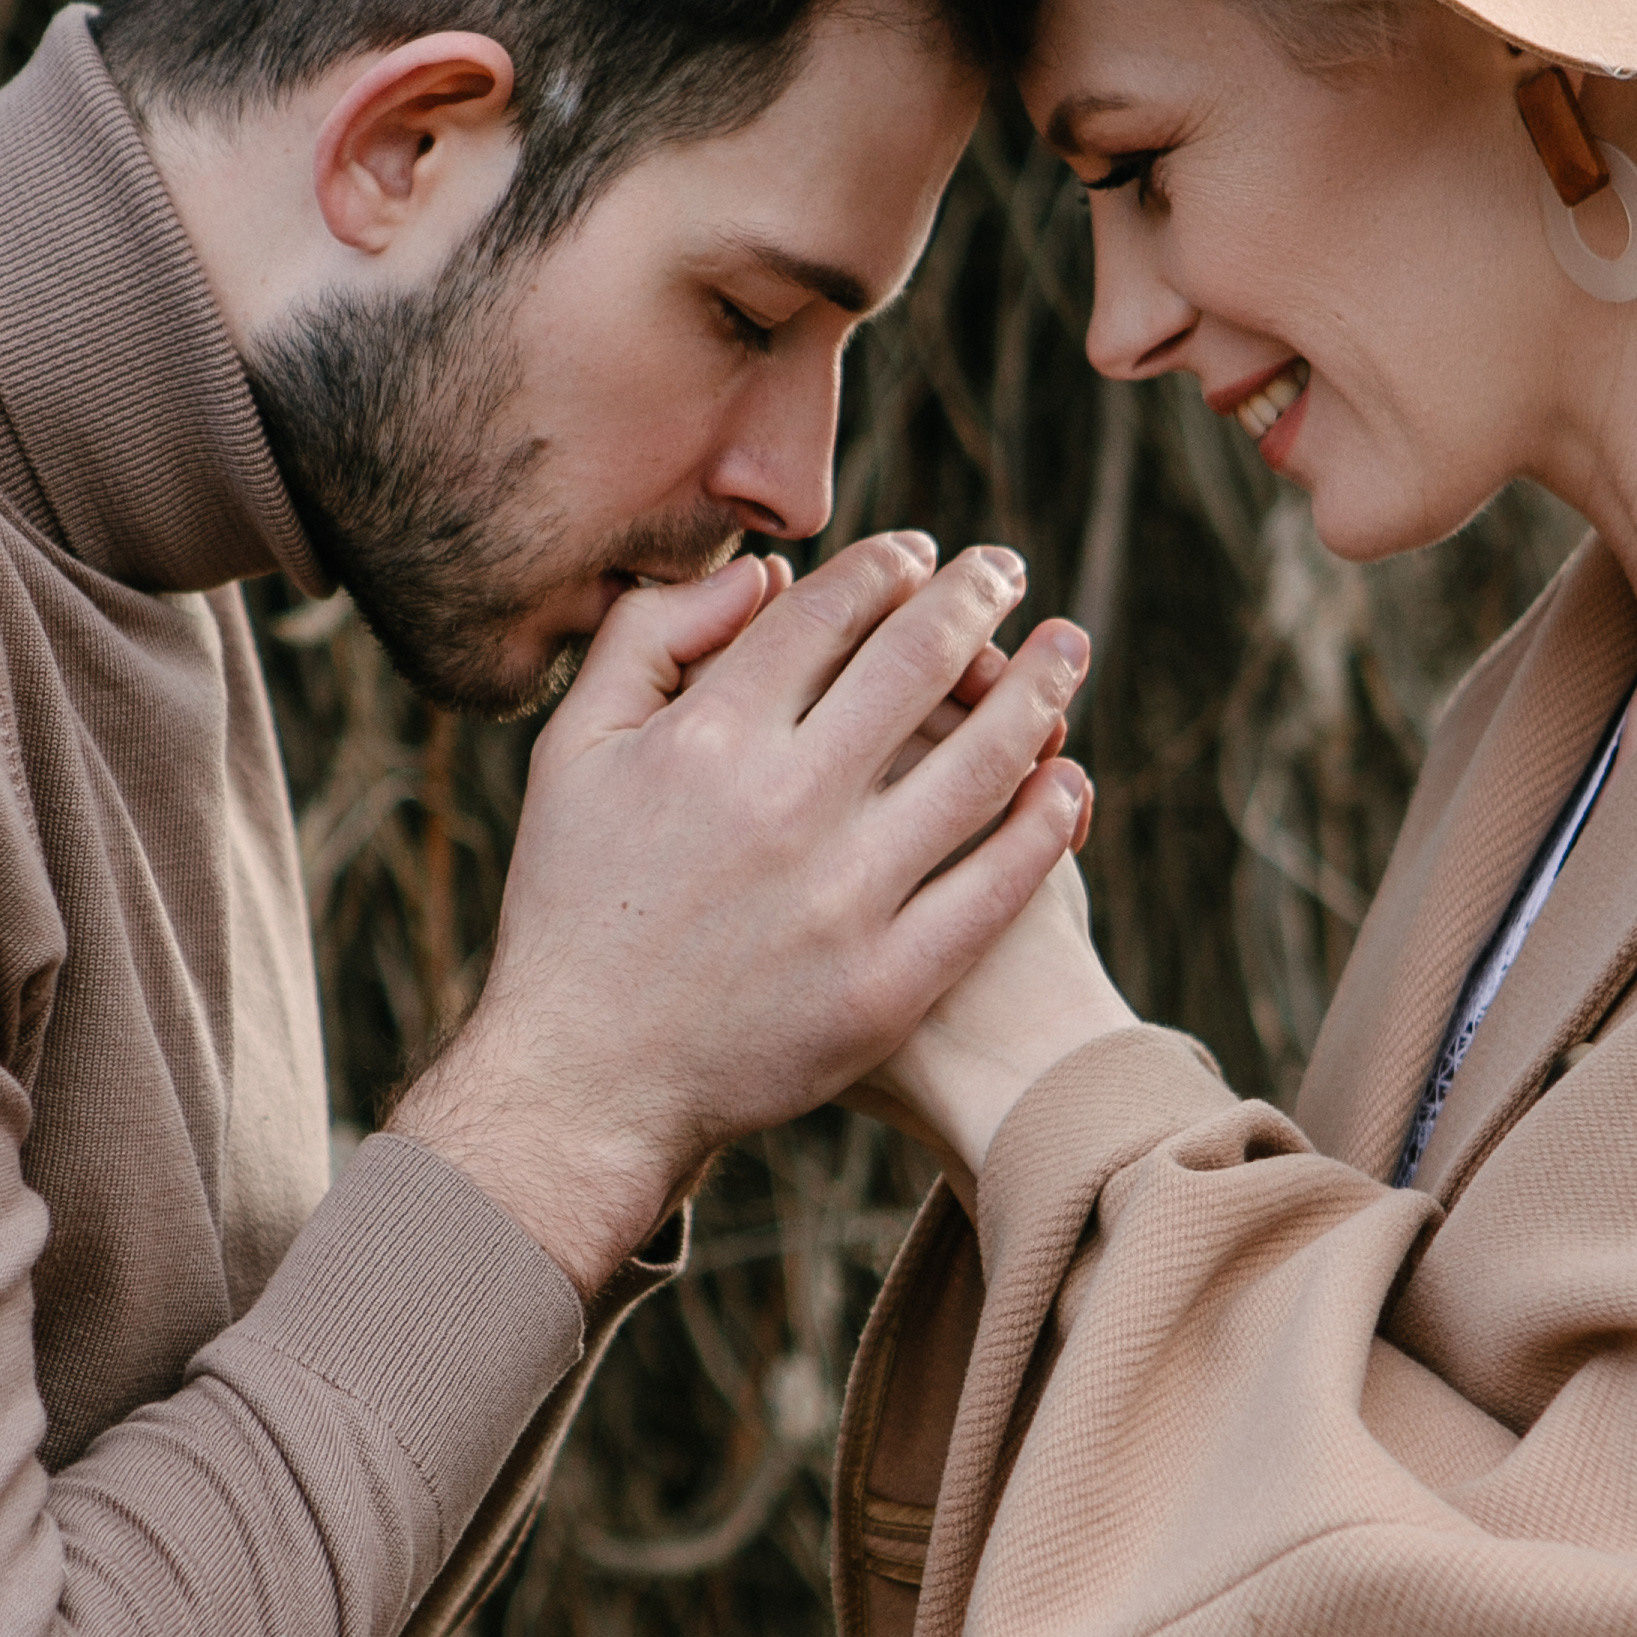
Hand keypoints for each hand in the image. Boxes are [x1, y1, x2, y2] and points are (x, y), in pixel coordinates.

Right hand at [392, 534, 1092, 1288]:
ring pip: (977, 766)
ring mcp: (843, 900)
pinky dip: (1044, 824)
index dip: (888, 568)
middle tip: (1009, 570)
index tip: (922, 555)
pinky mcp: (887, 986)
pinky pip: (994, 887)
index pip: (828, 615)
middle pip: (916, 665)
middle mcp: (783, 808)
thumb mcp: (570, 752)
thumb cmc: (572, 905)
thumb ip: (648, 640)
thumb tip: (759, 576)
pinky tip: (1067, 781)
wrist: (585, 1080)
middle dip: (976, 598)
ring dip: (1038, 691)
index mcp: (706, 740)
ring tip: (1067, 648)